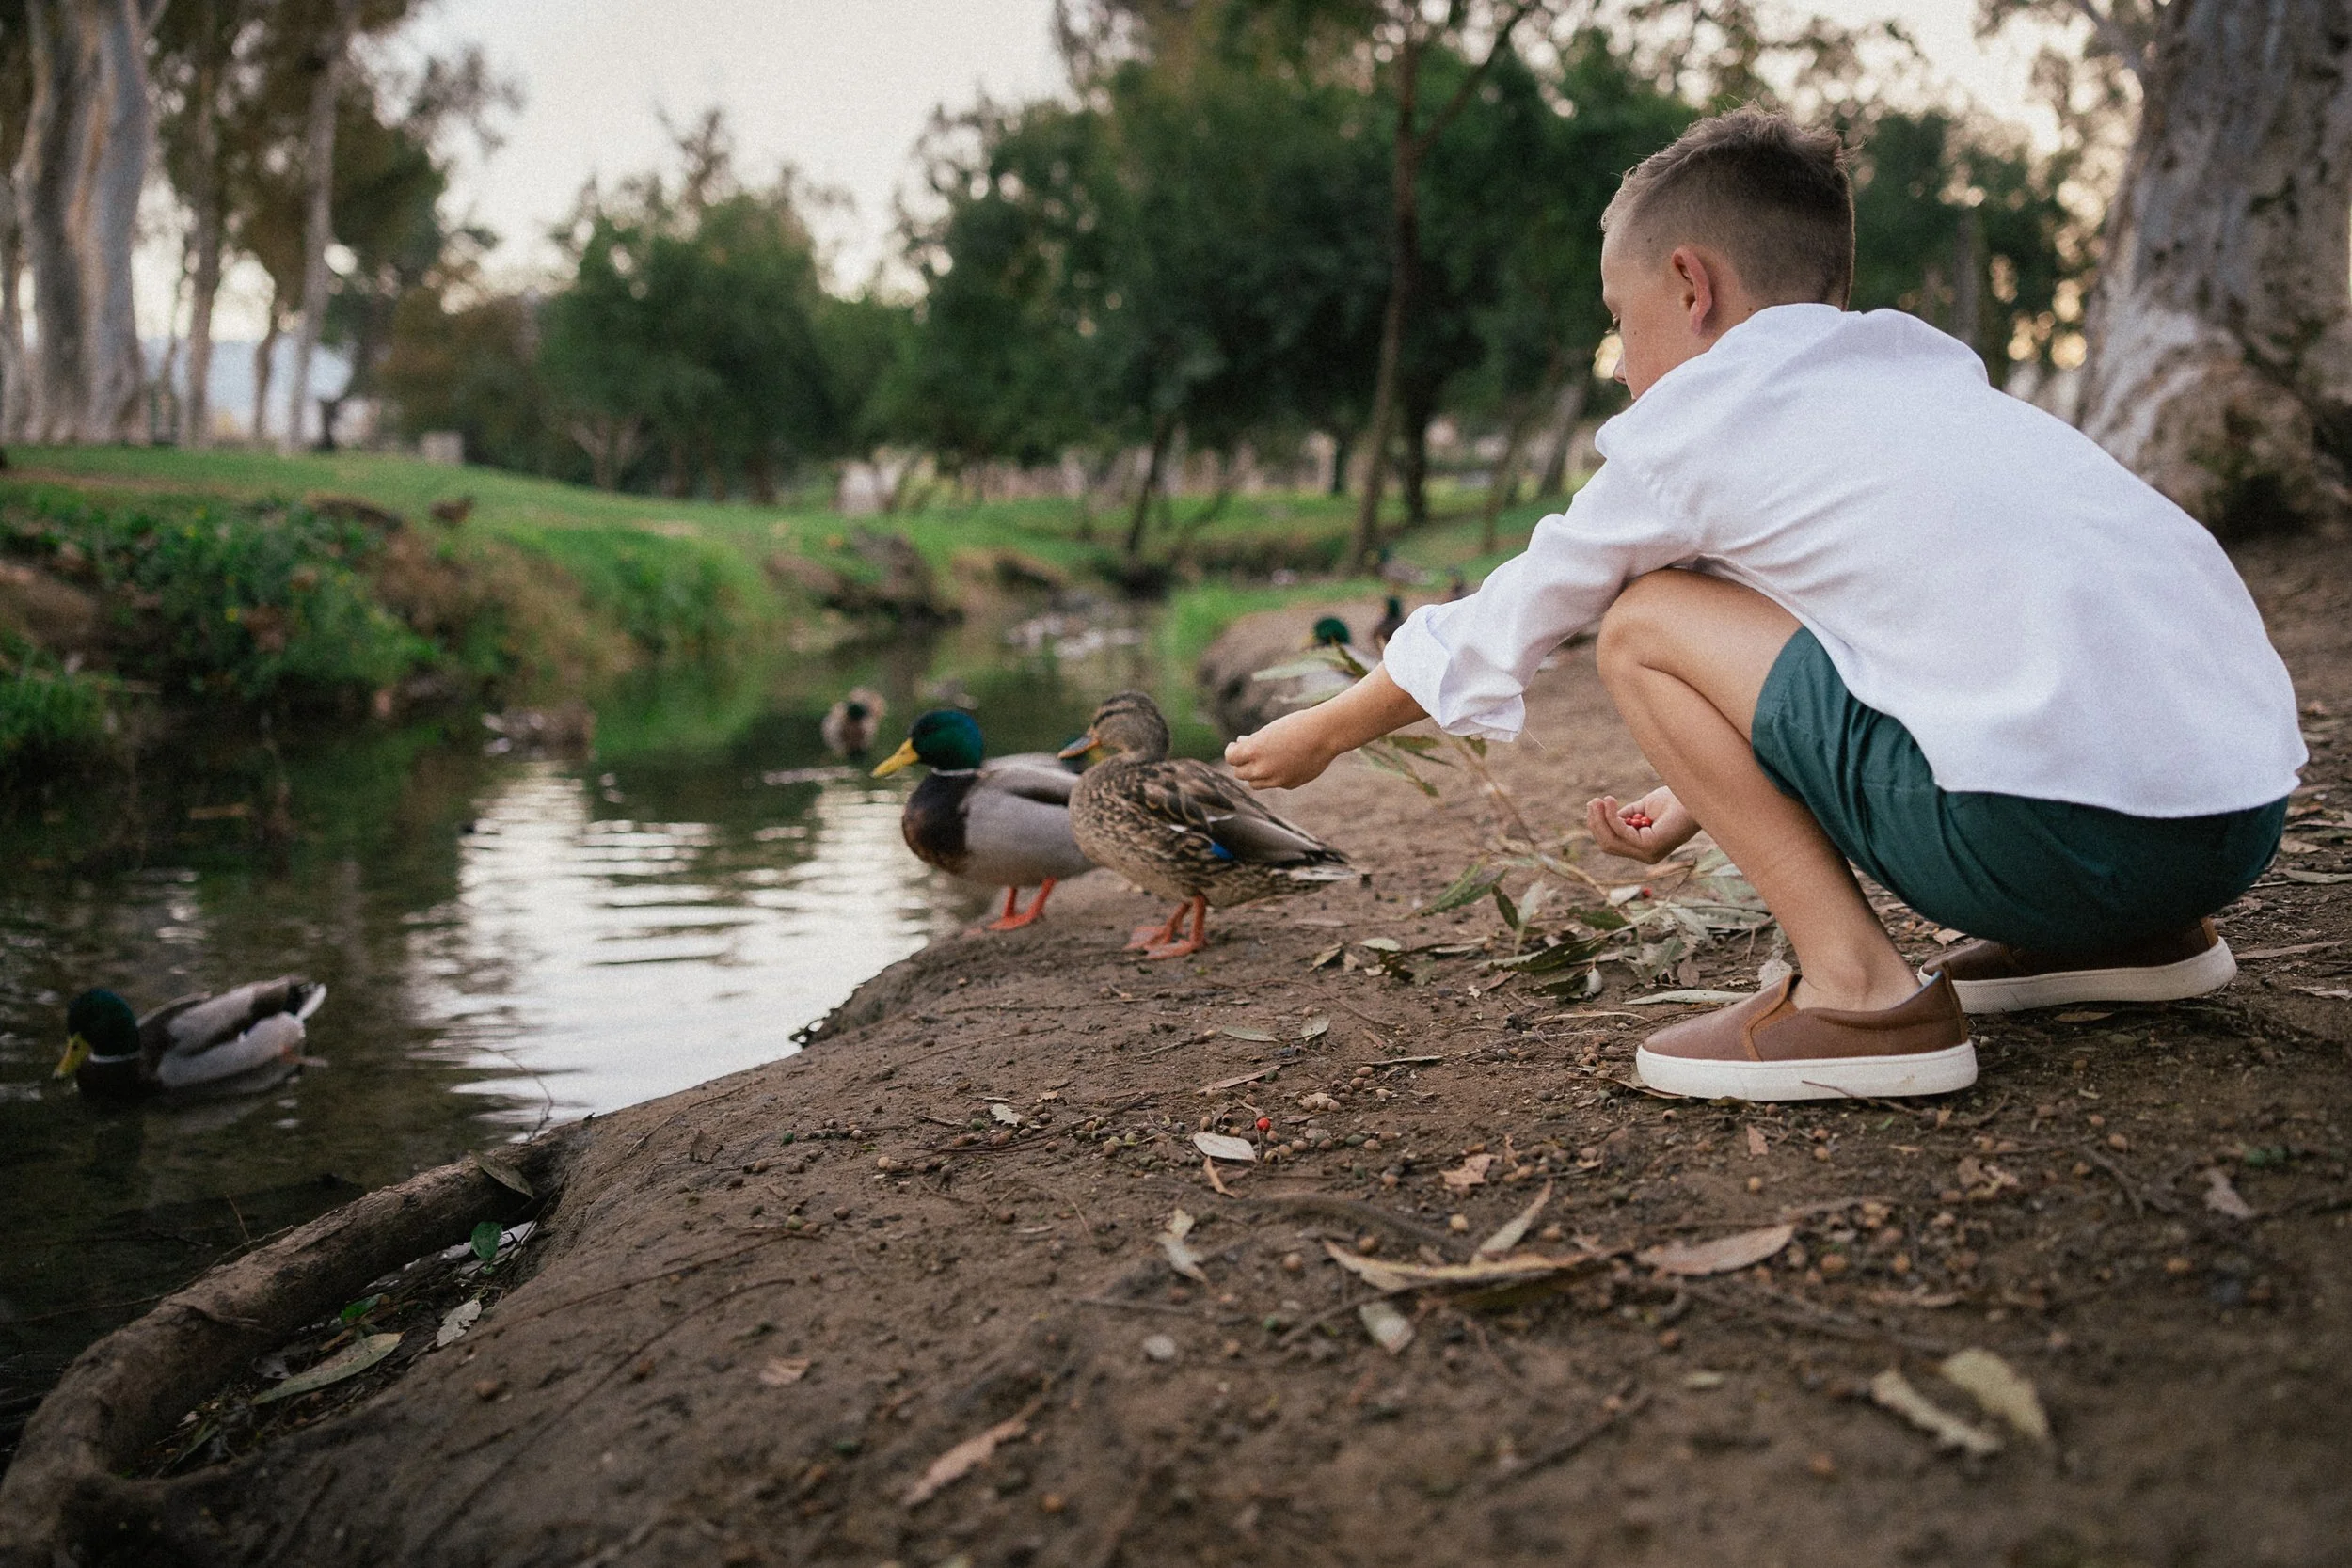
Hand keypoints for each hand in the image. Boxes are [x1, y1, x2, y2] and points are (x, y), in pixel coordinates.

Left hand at [1225, 707, 1341, 789]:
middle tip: (1246, 755)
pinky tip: (1283, 763)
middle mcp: (1262, 768)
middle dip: (1241, 764)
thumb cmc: (1297, 726)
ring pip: (1254, 784)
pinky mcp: (1289, 784)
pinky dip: (1274, 776)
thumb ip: (1253, 742)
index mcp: (1254, 750)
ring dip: (1254, 774)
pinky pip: (1274, 783)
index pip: (1231, 758)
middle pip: (1240, 773)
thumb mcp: (1270, 730)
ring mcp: (1276, 779)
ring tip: (1261, 762)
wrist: (1325, 734)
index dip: (1231, 751)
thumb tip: (1240, 744)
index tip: (1235, 746)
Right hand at [1585, 786, 1697, 864]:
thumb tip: (1603, 815)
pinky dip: (1612, 817)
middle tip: (1592, 802)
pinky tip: (1609, 802)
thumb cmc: (1674, 801)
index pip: (1612, 844)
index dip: (1599, 826)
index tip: (1594, 805)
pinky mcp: (1651, 846)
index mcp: (1644, 849)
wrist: (1696, 796)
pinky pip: (1622, 832)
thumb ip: (1624, 817)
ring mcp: (1649, 854)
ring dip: (1600, 820)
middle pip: (1608, 845)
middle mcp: (1646, 856)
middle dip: (1595, 824)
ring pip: (1611, 841)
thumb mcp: (1642, 809)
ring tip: (1598, 801)